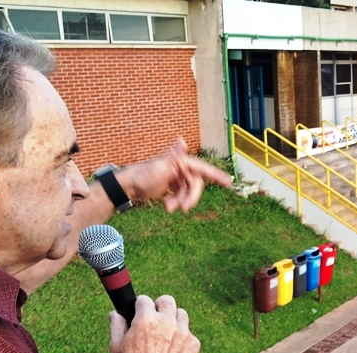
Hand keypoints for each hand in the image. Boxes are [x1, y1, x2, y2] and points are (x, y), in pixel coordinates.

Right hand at [109, 295, 200, 352]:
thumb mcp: (116, 346)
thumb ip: (116, 325)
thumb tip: (115, 313)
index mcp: (146, 319)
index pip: (144, 299)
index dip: (139, 306)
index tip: (138, 312)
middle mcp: (167, 322)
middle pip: (167, 301)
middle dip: (158, 306)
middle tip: (153, 318)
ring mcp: (183, 333)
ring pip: (181, 314)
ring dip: (172, 319)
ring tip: (163, 334)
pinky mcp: (193, 344)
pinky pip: (188, 333)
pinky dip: (181, 338)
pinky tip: (170, 351)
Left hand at [118, 138, 232, 212]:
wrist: (127, 186)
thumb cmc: (142, 174)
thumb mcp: (160, 166)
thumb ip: (173, 155)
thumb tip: (182, 140)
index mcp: (180, 161)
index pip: (202, 169)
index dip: (216, 175)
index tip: (229, 182)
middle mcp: (180, 167)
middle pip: (195, 185)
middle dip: (190, 197)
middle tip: (184, 208)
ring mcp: (176, 176)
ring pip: (189, 192)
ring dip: (182, 201)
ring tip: (170, 208)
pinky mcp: (172, 184)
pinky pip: (181, 195)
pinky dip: (177, 202)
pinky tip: (167, 206)